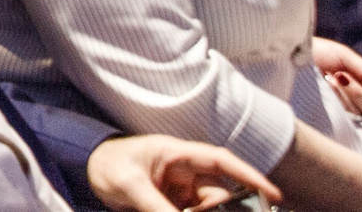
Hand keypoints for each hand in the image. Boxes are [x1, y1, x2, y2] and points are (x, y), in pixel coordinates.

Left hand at [84, 133, 280, 210]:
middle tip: (187, 211)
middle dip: (219, 211)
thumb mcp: (130, 185)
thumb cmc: (106, 164)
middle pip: (219, 195)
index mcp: (178, 154)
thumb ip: (157, 207)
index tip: (274, 195)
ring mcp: (183, 189)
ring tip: (163, 208)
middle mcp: (186, 171)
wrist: (87, 168)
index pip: (221, 161)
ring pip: (210, 209)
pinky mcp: (176, 204)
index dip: (250, 176)